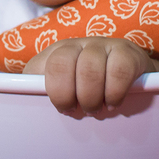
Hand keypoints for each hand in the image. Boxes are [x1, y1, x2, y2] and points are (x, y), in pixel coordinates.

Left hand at [22, 37, 158, 113]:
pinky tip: (114, 102)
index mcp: (54, 54)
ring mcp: (103, 44)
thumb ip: (42, 96)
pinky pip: (119, 69)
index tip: (63, 109)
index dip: (51, 93)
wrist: (132, 80)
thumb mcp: (64, 93)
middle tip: (79, 110)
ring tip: (97, 109)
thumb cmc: (88, 92)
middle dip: (67, 95)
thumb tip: (26, 114)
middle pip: (61, 63)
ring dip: (92, 97)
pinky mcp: (128, 52)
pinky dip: (114, 92)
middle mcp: (77, 44)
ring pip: (89, 68)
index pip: (38, 67)